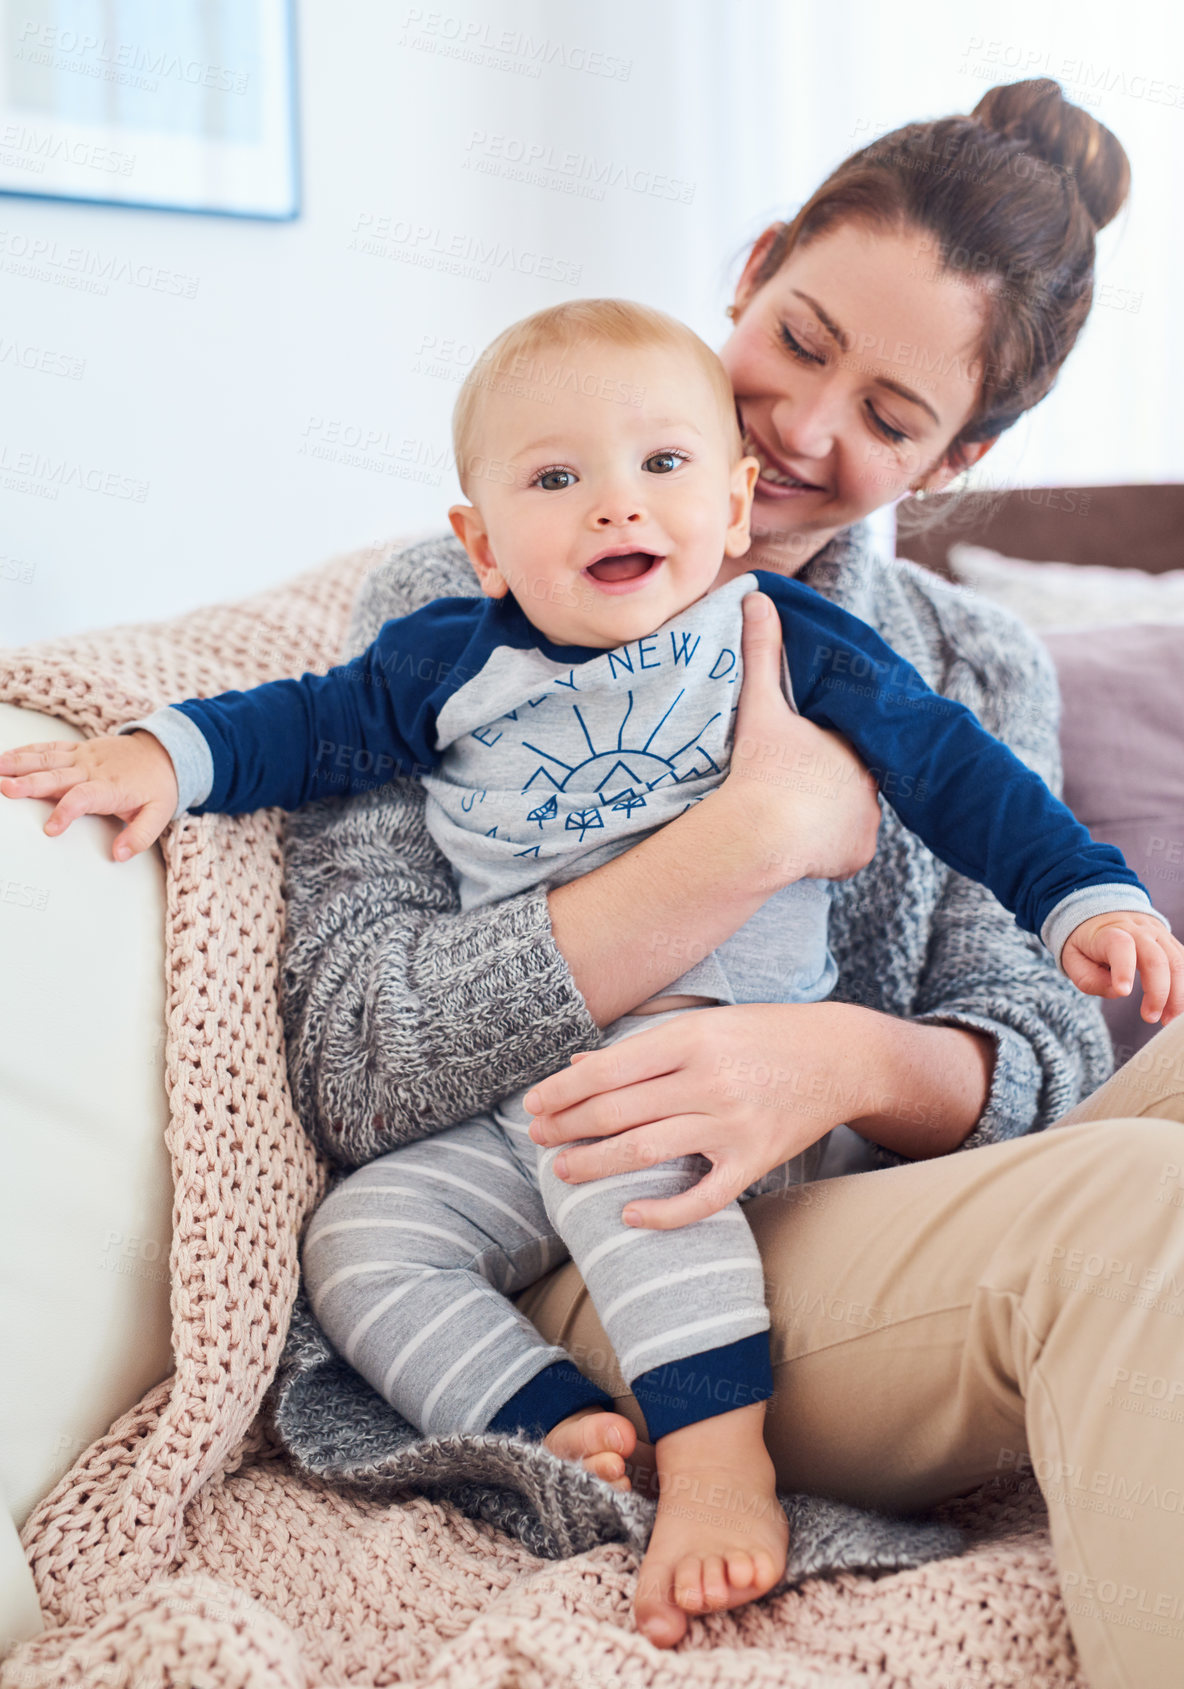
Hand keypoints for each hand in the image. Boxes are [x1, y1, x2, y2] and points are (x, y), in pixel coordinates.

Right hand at [0, 731, 178, 860]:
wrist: (164, 752)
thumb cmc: (158, 785)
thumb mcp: (159, 814)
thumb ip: (140, 837)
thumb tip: (119, 854)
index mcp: (111, 787)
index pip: (84, 798)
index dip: (66, 812)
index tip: (50, 829)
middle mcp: (93, 769)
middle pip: (56, 777)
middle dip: (29, 783)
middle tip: (6, 789)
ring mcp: (83, 757)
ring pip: (47, 759)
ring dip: (19, 763)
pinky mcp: (77, 750)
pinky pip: (48, 748)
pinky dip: (26, 751)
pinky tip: (6, 756)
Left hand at [523, 1002, 858, 1228]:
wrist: (839, 1056)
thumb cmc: (762, 1035)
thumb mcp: (702, 1025)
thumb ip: (641, 1047)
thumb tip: (577, 1066)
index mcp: (690, 1037)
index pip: (608, 1070)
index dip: (562, 1091)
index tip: (533, 1106)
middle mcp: (708, 1079)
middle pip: (618, 1111)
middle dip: (568, 1127)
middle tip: (538, 1139)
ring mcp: (732, 1123)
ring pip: (645, 1150)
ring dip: (595, 1165)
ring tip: (564, 1170)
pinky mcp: (755, 1160)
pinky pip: (702, 1197)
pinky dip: (663, 1212)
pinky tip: (630, 1215)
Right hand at [726, 593, 880, 880]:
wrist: (763, 829)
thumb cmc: (765, 765)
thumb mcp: (761, 704)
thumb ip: (762, 651)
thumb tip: (757, 596)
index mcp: (856, 743)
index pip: (849, 744)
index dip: (828, 750)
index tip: (804, 757)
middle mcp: (873, 783)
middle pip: (855, 783)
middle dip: (833, 787)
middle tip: (796, 789)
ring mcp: (870, 822)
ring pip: (855, 820)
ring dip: (835, 822)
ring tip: (799, 821)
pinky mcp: (859, 856)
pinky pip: (849, 854)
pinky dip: (833, 854)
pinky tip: (808, 849)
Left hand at [1061, 911, 1183, 1024]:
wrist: (1103, 913)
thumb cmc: (1087, 943)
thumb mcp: (1072, 959)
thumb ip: (1089, 980)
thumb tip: (1117, 992)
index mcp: (1109, 933)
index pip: (1121, 946)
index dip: (1123, 969)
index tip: (1123, 992)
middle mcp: (1138, 930)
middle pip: (1157, 958)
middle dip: (1158, 992)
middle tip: (1150, 1017)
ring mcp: (1158, 934)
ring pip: (1177, 962)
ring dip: (1177, 994)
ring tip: (1168, 1019)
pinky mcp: (1170, 942)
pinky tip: (1177, 1007)